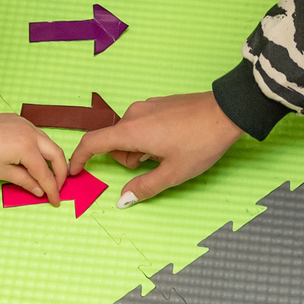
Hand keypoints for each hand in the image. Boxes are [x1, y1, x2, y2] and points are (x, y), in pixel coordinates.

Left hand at [0, 108, 69, 199]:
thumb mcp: (2, 172)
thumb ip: (25, 181)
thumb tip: (40, 191)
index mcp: (27, 148)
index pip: (45, 173)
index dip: (52, 189)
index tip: (55, 201)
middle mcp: (32, 134)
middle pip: (57, 154)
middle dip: (62, 173)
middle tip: (58, 187)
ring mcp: (28, 125)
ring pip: (50, 143)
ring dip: (53, 160)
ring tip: (50, 175)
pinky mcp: (21, 121)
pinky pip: (38, 136)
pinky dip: (42, 149)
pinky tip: (36, 159)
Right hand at [69, 91, 242, 205]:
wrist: (227, 112)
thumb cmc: (200, 142)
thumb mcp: (172, 173)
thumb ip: (144, 187)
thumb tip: (123, 200)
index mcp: (131, 131)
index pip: (92, 142)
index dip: (80, 158)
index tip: (76, 171)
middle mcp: (133, 114)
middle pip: (114, 142)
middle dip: (127, 159)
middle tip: (155, 165)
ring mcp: (147, 106)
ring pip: (130, 134)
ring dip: (141, 149)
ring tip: (169, 153)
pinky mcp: (159, 103)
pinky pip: (142, 124)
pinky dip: (149, 137)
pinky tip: (173, 141)